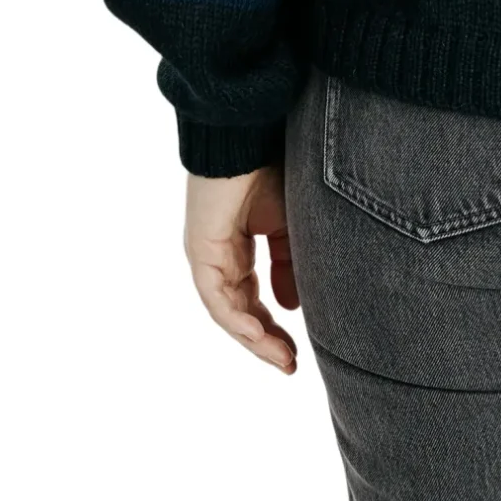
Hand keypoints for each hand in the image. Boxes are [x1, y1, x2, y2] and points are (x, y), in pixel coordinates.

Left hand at [183, 166, 299, 371]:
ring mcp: (208, 255)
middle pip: (240, 312)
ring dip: (255, 339)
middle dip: (265, 342)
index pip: (254, 298)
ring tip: (281, 359)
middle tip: (290, 365)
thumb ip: (289, 265)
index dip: (275, 327)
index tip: (298, 352)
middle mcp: (219, 256)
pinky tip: (259, 336)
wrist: (251, 135)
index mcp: (238, 247)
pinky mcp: (202, 251)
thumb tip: (292, 307)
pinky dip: (238, 319)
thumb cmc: (273, 168)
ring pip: (228, 311)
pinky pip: (217, 297)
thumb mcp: (291, 225)